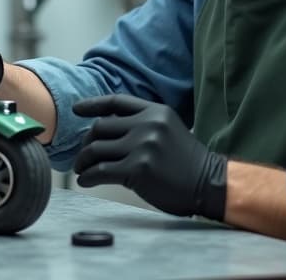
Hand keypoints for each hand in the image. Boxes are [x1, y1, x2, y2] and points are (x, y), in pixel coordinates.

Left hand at [72, 94, 226, 220]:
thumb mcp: (168, 129)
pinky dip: (88, 176)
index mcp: (155, 111)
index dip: (92, 104)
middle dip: (86, 141)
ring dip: (83, 160)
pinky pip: (101, 170)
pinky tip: (85, 180)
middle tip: (82, 155)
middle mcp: (147, 124)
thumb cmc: (186, 161)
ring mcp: (142, 146)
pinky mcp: (137, 169)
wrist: (209, 183)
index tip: (76, 110)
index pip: (115, 102)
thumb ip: (143, 123)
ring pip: (96, 148)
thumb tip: (104, 128)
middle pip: (100, 126)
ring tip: (81, 169)